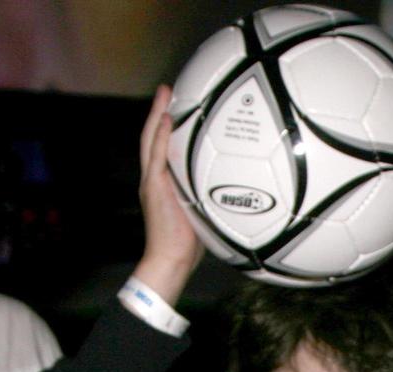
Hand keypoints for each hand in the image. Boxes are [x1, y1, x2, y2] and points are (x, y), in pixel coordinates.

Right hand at [133, 85, 202, 304]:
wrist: (172, 260)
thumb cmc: (191, 245)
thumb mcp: (206, 215)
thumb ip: (215, 199)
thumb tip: (242, 192)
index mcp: (165, 184)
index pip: (164, 149)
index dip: (167, 128)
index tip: (178, 108)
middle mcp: (155, 178)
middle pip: (152, 138)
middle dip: (159, 112)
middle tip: (167, 89)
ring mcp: (152, 182)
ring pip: (150, 141)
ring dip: (157, 116)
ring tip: (165, 94)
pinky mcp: (154, 188)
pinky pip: (156, 156)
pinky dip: (160, 136)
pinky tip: (168, 120)